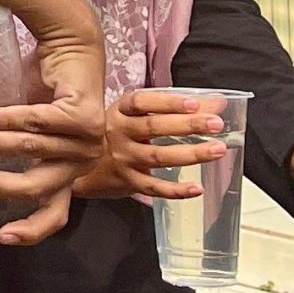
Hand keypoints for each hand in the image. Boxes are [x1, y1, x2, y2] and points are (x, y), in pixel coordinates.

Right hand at [0, 19, 106, 245]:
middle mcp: (82, 163)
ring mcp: (88, 141)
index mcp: (70, 174)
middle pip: (35, 187)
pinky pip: (36, 123)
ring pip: (29, 150)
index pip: (55, 213)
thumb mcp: (16, 130)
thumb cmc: (44, 91)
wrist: (72, 48)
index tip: (2, 237)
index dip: (30, 230)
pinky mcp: (84, 116)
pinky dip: (5, 120)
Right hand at [74, 91, 230, 200]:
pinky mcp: (125, 181)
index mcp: (120, 111)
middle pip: (153, 128)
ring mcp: (121, 158)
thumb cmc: (112, 133)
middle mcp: (118, 133)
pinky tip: (196, 188)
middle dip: (188, 125)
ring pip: (157, 157)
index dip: (168, 103)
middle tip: (216, 125)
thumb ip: (175, 109)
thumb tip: (217, 103)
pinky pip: (152, 187)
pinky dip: (175, 190)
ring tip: (216, 150)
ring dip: (189, 154)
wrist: (76, 163)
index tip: (194, 103)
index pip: (143, 103)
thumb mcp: (135, 115)